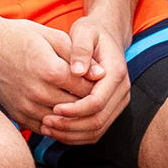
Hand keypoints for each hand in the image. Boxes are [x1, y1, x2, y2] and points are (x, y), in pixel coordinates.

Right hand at [0, 10, 108, 136]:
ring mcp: (25, 106)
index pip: (87, 88)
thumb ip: (78, 55)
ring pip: (62, 122)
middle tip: (98, 97)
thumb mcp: (51, 36)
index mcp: (49, 70)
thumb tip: (101, 73)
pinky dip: (58, 126)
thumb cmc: (18, 37)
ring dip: (76, 117)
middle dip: (90, 104)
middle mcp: (37, 92)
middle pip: (77, 107)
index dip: (99, 86)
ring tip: (84, 107)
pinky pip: (44, 128)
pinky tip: (65, 116)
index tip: (102, 82)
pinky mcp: (17, 115)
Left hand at [32, 13, 130, 146]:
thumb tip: (77, 71)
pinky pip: (95, 131)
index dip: (75, 110)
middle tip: (46, 122)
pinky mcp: (111, 110)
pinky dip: (76, 135)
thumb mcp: (84, 32)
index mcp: (116, 73)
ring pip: (97, 130)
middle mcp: (122, 91)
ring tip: (47, 128)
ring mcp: (118, 102)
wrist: (106, 35)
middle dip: (71, 126)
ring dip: (71, 134)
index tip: (54, 108)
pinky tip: (56, 130)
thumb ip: (81, 49)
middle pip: (98, 121)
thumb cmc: (91, 33)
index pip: (97, 102)